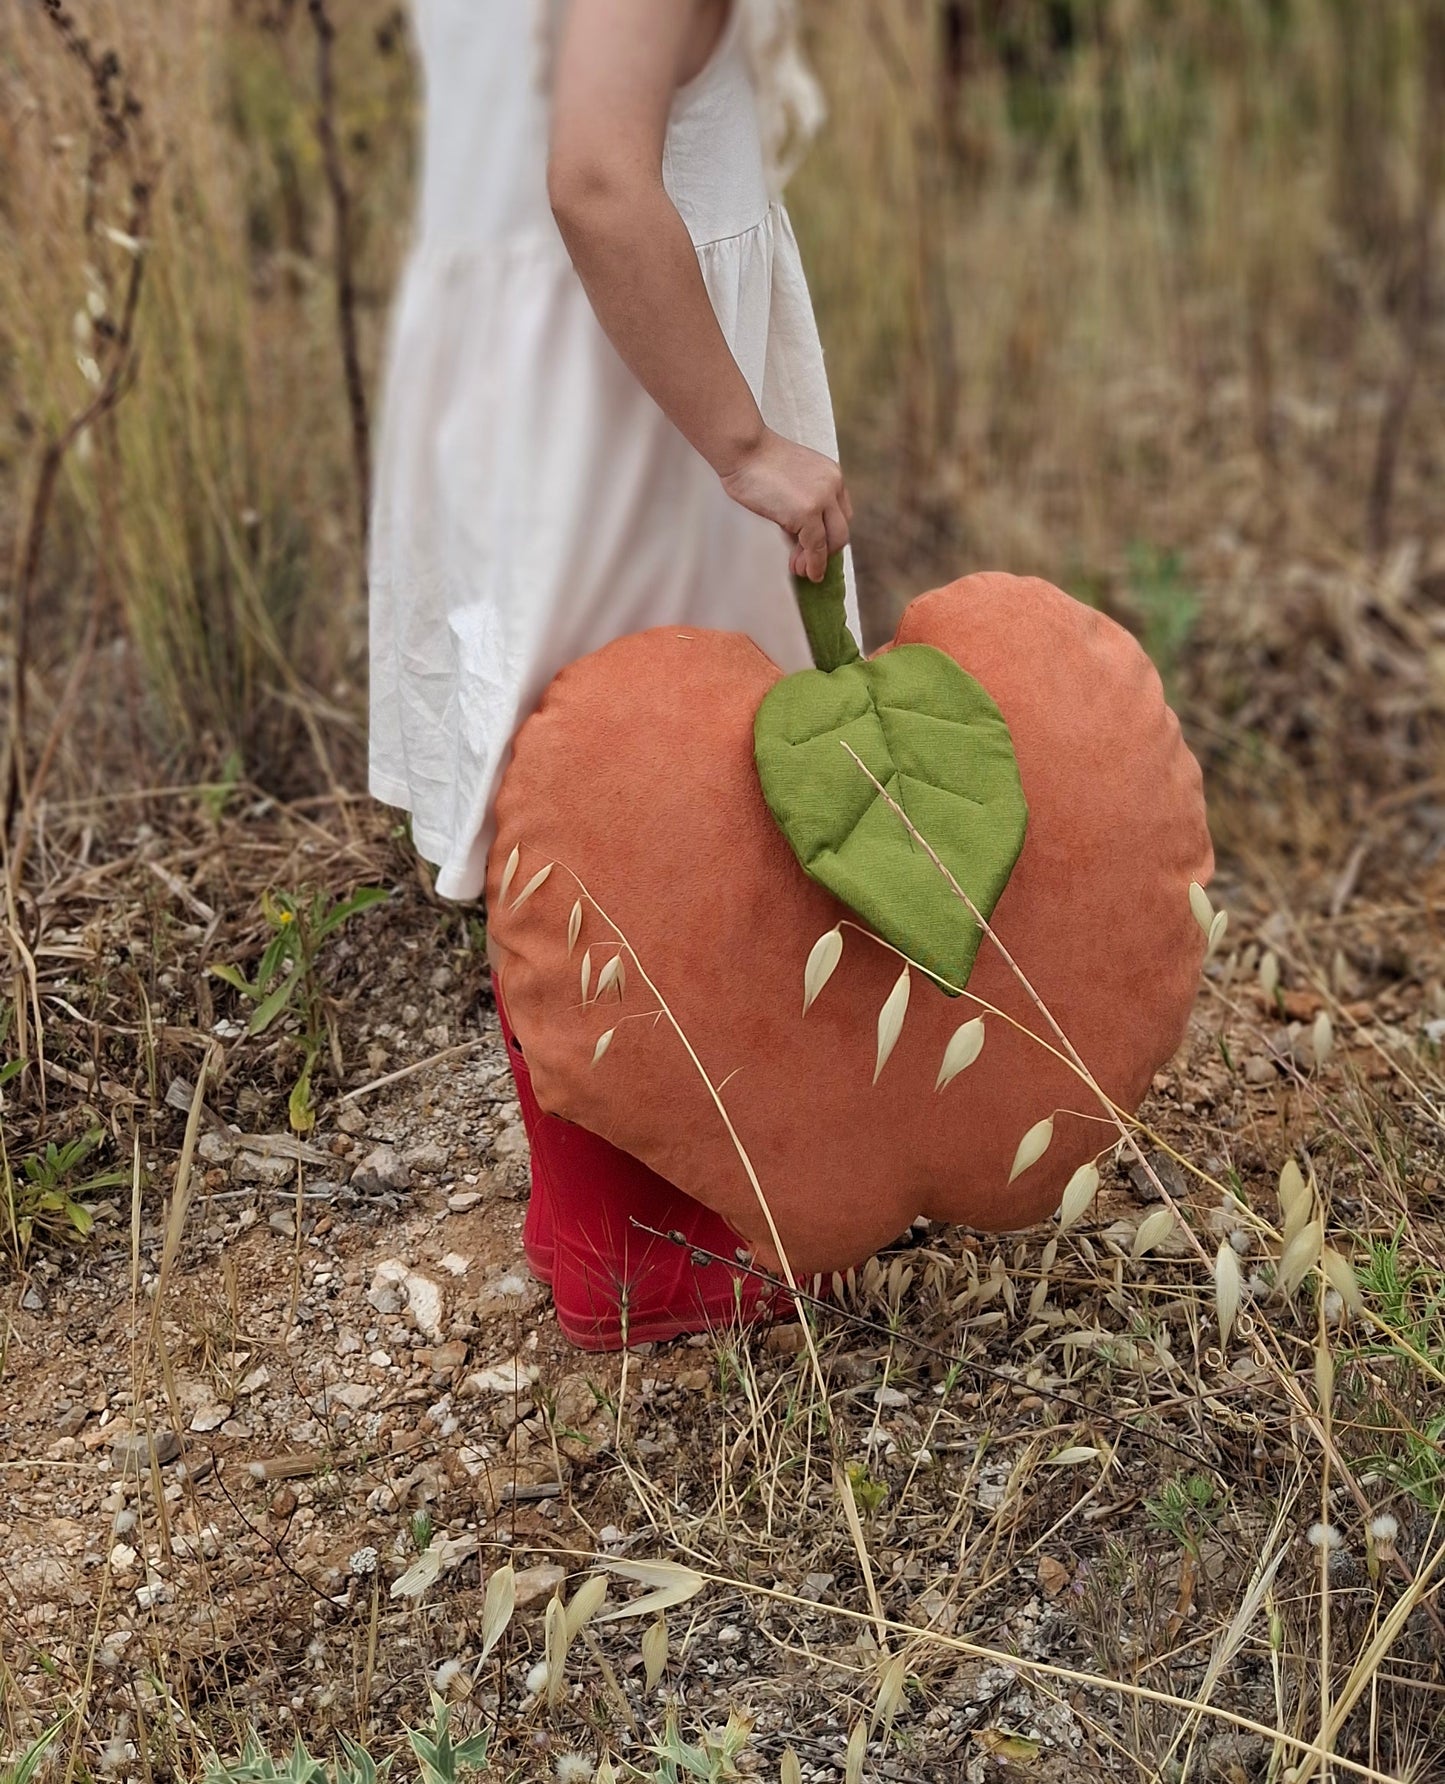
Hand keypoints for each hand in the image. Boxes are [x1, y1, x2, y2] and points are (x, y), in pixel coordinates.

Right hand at [717, 426, 851, 582]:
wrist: (743, 448)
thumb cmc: (754, 461)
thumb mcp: (790, 479)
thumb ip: (800, 503)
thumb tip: (798, 537)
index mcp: (831, 474)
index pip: (840, 512)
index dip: (829, 533)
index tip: (815, 546)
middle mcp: (833, 485)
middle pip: (841, 528)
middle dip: (827, 550)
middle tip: (808, 562)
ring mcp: (822, 499)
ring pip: (833, 540)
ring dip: (820, 560)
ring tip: (804, 571)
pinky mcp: (807, 513)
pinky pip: (816, 547)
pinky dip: (813, 563)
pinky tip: (807, 572)